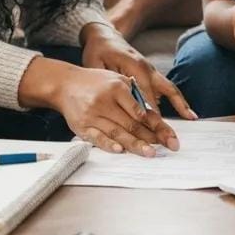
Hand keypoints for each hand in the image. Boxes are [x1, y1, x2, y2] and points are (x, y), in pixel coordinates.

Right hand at [47, 62, 163, 155]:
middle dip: (151, 137)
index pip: (141, 110)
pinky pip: (97, 137)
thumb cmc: (95, 83)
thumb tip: (152, 116)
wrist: (65, 84)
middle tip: (167, 147)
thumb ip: (133, 95)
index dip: (157, 124)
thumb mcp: (116, 80)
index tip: (169, 135)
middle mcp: (105, 101)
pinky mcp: (82, 126)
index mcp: (117, 87)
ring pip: (117, 132)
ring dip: (135, 144)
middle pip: (132, 123)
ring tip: (150, 153)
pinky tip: (120, 150)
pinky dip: (109, 145)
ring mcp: (93, 114)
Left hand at [82, 26, 196, 136]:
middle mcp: (146, 69)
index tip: (154, 131)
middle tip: (173, 133)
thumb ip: (108, 83)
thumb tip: (118, 102)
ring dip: (180, 104)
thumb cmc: (98, 51)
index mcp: (134, 66)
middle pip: (162, 93)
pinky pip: (167, 88)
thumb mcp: (97, 66)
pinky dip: (177, 99)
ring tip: (192, 118)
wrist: (105, 36)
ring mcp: (151, 71)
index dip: (149, 114)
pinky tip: (186, 111)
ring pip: (170, 89)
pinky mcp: (152, 74)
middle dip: (166, 115)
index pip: (145, 95)